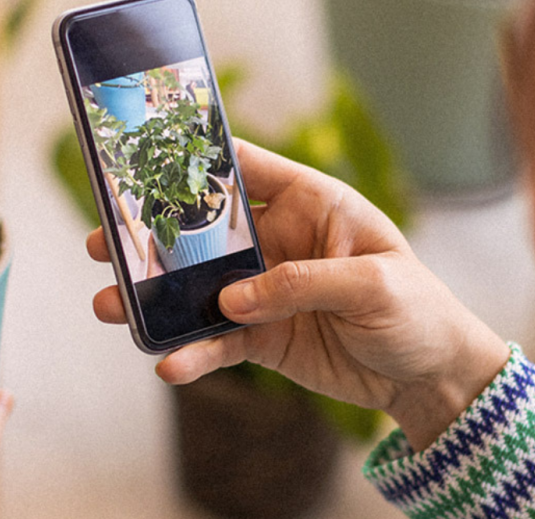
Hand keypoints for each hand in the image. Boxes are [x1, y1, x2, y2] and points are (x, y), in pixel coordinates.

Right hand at [89, 140, 508, 448]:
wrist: (431, 377)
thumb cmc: (419, 310)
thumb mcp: (374, 285)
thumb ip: (303, 282)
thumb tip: (232, 298)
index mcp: (310, 204)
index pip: (244, 167)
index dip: (196, 159)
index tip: (141, 158)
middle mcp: (278, 240)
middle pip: (203, 228)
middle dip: (152, 233)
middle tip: (103, 239)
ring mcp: (265, 290)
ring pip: (196, 287)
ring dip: (153, 296)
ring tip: (108, 304)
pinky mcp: (262, 337)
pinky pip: (216, 342)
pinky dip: (191, 353)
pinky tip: (166, 364)